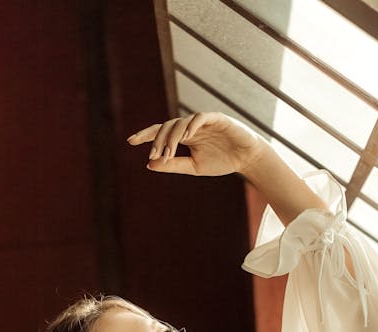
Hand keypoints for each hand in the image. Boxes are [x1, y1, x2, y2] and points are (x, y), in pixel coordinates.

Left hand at [127, 112, 266, 175]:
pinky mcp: (217, 118)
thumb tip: (150, 164)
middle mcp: (191, 126)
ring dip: (172, 139)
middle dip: (158, 140)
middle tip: (154, 155)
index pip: (161, 132)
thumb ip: (174, 164)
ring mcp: (202, 121)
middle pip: (167, 127)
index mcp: (185, 136)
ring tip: (168, 153)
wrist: (247, 159)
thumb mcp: (194, 167)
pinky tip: (185, 137)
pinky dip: (191, 126)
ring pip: (180, 123)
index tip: (130, 141)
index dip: (146, 135)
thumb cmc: (222, 161)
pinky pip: (200, 118)